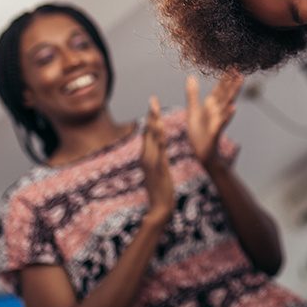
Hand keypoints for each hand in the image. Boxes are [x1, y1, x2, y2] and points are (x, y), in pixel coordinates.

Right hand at [140, 96, 174, 221]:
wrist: (159, 208)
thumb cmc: (160, 189)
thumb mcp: (158, 168)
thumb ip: (158, 155)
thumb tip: (158, 143)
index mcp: (146, 156)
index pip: (147, 133)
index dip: (150, 118)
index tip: (152, 104)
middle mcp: (146, 157)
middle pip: (148, 132)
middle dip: (151, 115)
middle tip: (152, 98)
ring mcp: (150, 163)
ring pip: (151, 139)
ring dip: (153, 123)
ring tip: (156, 109)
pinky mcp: (156, 169)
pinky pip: (158, 151)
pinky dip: (158, 140)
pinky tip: (161, 130)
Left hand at [185, 71, 242, 168]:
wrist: (201, 152)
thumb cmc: (198, 132)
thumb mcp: (193, 110)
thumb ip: (192, 94)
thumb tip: (191, 77)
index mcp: (211, 105)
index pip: (219, 89)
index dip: (225, 78)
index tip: (231, 66)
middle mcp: (216, 111)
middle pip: (226, 94)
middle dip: (232, 82)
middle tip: (239, 69)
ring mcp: (217, 120)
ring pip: (227, 104)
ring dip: (233, 92)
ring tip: (240, 81)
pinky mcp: (216, 131)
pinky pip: (222, 121)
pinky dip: (228, 114)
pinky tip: (233, 107)